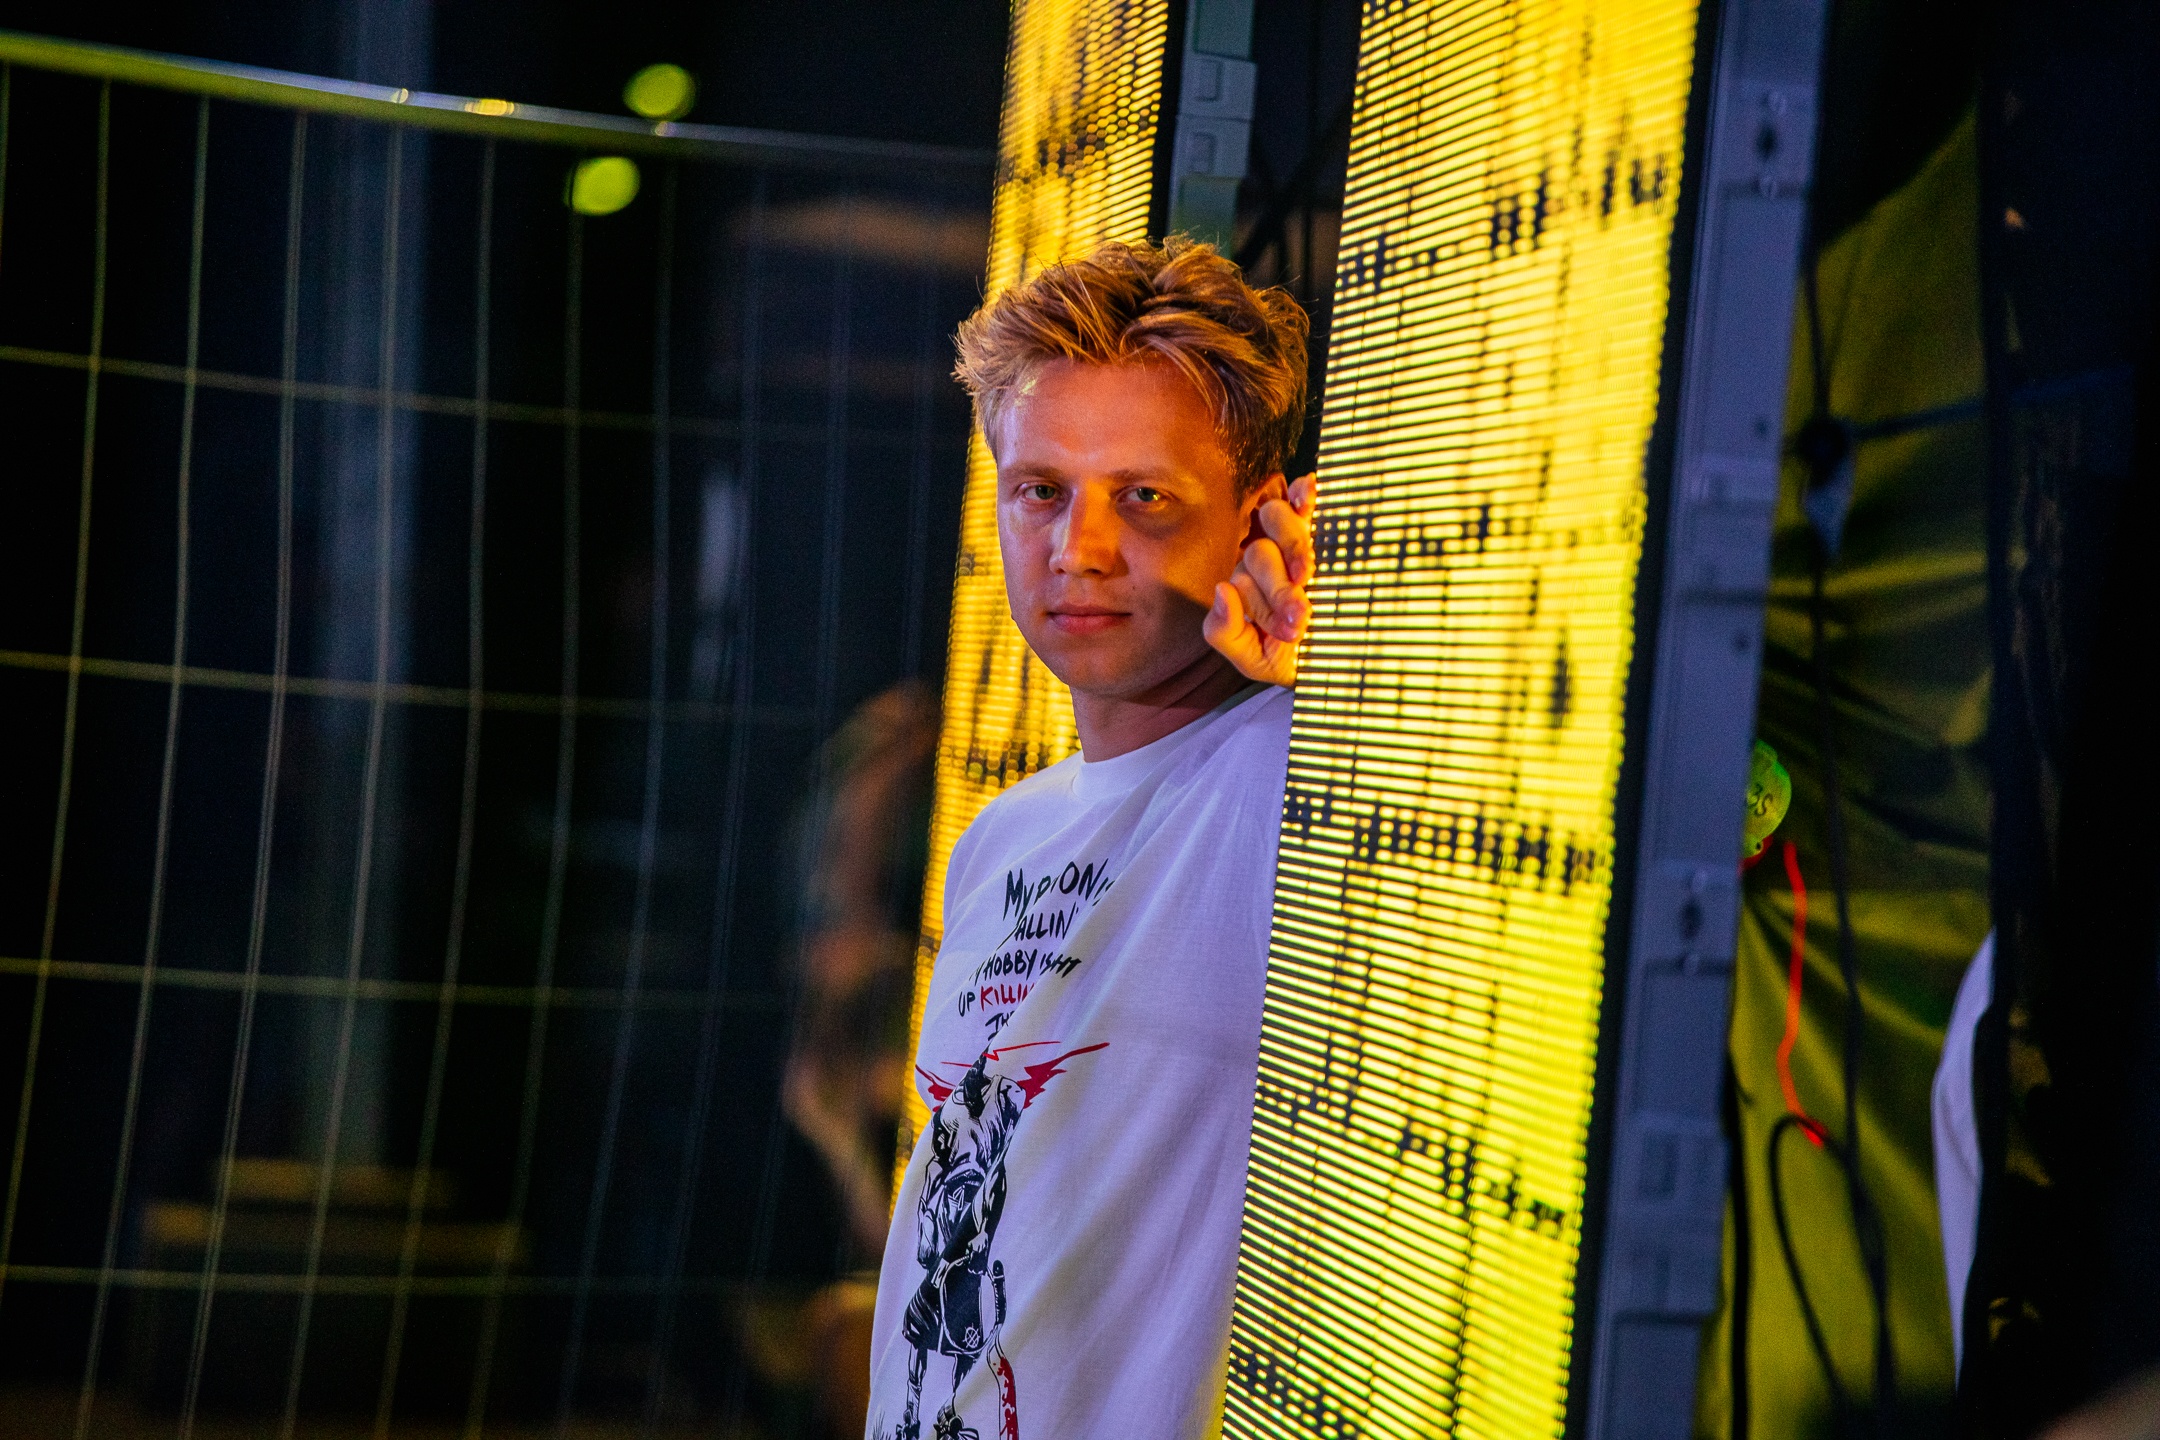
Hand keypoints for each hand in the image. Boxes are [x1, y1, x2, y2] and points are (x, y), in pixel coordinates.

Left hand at [1204, 473, 1316, 686]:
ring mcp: (1290, 544)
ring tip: (1308, 576)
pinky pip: (1303, 505)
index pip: (1242, 584)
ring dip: (1292, 547)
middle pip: (1258, 553)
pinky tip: (1308, 489)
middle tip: (1302, 616)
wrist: (1335, 662)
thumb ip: (1225, 632)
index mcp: (1244, 587)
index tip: (1293, 635)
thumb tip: (1222, 590)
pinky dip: (1302, 495)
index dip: (1266, 608)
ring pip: (1275, 522)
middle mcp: (1263, 561)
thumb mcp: (1254, 659)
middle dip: (1280, 588)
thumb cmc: (1291, 659)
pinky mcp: (1319, 533)